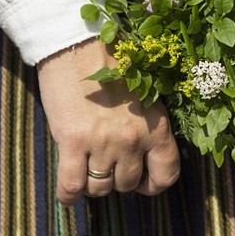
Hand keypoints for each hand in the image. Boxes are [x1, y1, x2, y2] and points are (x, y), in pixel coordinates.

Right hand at [37, 38, 180, 204]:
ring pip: (99, 188)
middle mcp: (133, 139)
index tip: (141, 182)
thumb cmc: (110, 61)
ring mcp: (103, 142)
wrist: (77, 40)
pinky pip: (72, 185)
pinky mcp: (73, 141)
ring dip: (92, 184)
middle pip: (127, 184)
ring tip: (86, 169)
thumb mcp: (142, 95)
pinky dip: (69, 195)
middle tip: (106, 165)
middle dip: (116, 180)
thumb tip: (139, 156)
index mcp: (157, 126)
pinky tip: (68, 193)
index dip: (152, 184)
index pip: (166, 174)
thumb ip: (146, 126)